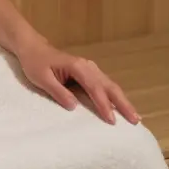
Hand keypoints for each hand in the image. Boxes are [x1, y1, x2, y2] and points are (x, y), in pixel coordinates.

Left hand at [15, 39, 139, 125]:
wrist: (33, 48)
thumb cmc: (35, 63)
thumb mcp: (42, 78)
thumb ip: (58, 92)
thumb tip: (74, 107)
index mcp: (77, 67)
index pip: (94, 88)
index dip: (104, 105)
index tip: (112, 120)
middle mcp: (88, 66)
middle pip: (109, 86)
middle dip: (123, 103)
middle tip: (136, 120)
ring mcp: (90, 68)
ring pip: (110, 85)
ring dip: (123, 100)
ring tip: (135, 117)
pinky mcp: (89, 73)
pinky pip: (105, 85)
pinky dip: (115, 96)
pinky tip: (122, 106)